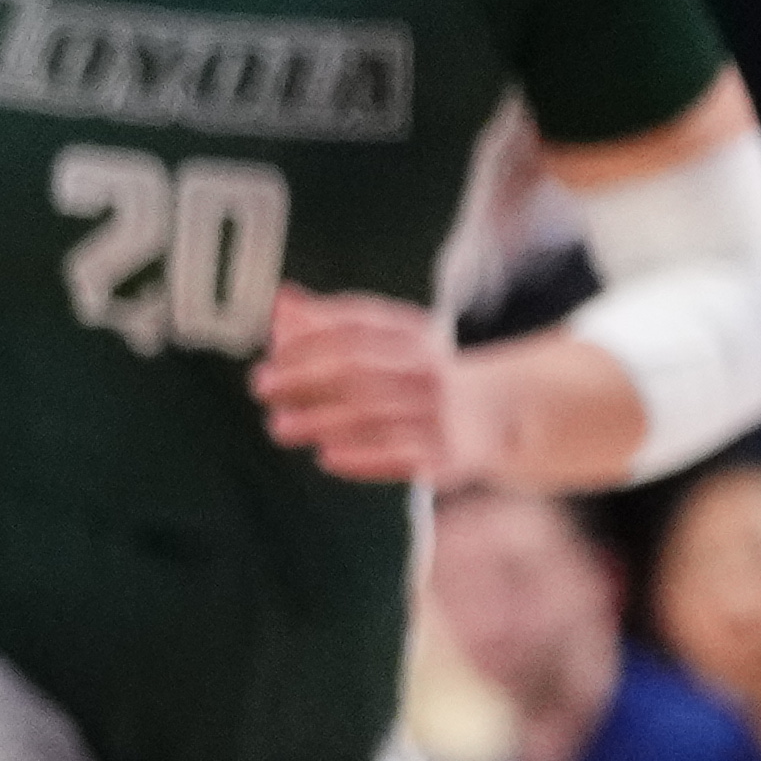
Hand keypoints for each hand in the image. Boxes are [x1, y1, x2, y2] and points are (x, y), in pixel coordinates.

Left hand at [251, 287, 468, 482]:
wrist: (496, 416)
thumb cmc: (419, 374)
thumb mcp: (388, 340)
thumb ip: (331, 322)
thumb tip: (281, 301)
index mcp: (413, 335)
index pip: (356, 328)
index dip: (310, 340)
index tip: (273, 352)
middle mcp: (427, 370)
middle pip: (357, 369)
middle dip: (303, 378)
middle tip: (263, 388)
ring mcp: (438, 413)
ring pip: (370, 416)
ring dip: (318, 421)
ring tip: (279, 427)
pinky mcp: (444, 455)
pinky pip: (398, 458)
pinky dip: (360, 459)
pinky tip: (326, 457)